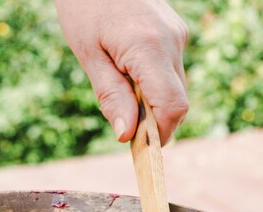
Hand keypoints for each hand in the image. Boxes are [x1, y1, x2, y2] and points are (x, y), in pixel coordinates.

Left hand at [55, 0, 188, 144]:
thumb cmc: (85, 5)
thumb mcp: (89, 55)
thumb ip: (111, 96)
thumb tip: (126, 136)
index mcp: (150, 49)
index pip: (172, 106)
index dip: (161, 134)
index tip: (140, 147)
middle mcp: (173, 42)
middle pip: (176, 100)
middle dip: (153, 120)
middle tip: (120, 121)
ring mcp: (177, 35)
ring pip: (173, 86)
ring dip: (151, 101)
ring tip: (118, 87)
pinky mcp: (175, 32)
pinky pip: (169, 70)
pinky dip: (152, 83)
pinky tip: (126, 72)